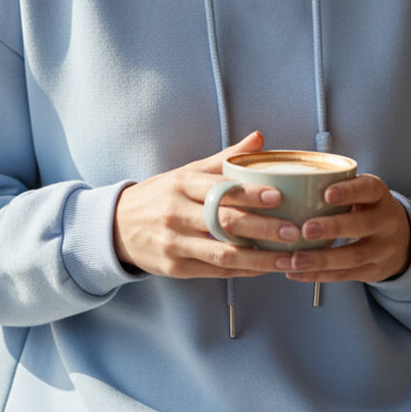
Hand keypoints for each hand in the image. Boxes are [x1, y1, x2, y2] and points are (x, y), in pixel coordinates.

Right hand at [113, 132, 300, 277]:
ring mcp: (176, 244)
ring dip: (259, 258)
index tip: (278, 196)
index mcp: (182, 185)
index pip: (220, 188)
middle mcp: (177, 214)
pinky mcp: (176, 268)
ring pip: (223, 253)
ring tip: (287, 258)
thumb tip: (259, 139)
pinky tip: (265, 268)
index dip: (249, 193)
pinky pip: (215, 272)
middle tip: (293, 231)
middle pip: (225, 222)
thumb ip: (224, 160)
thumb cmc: (161, 197)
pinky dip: (243, 271)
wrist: (117, 228)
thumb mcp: (187, 174)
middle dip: (262, 228)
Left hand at [275, 174, 410, 283]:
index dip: (349, 191)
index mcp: (379, 196)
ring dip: (321, 259)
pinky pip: (344, 275)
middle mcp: (386, 222)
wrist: (401, 242)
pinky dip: (317, 275)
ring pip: (352, 257)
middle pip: (363, 225)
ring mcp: (382, 249)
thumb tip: (284, 173)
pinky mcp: (372, 271)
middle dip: (334, 228)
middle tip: (306, 229)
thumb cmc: (365, 210)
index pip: (369, 189)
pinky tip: (295, 272)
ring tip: (295, 259)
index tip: (327, 193)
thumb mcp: (360, 193)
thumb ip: (334, 184)